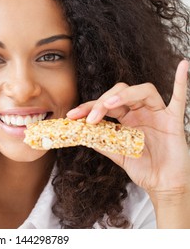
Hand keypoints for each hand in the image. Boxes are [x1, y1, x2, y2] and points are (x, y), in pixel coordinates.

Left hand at [66, 60, 189, 197]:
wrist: (164, 184)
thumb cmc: (143, 168)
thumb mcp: (116, 153)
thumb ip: (102, 142)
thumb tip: (80, 133)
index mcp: (126, 118)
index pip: (105, 105)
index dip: (88, 107)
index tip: (71, 115)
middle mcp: (141, 111)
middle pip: (121, 93)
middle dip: (102, 102)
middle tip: (89, 118)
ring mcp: (158, 114)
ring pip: (143, 91)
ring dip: (125, 95)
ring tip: (108, 105)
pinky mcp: (174, 121)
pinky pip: (180, 99)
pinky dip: (180, 82)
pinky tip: (183, 66)